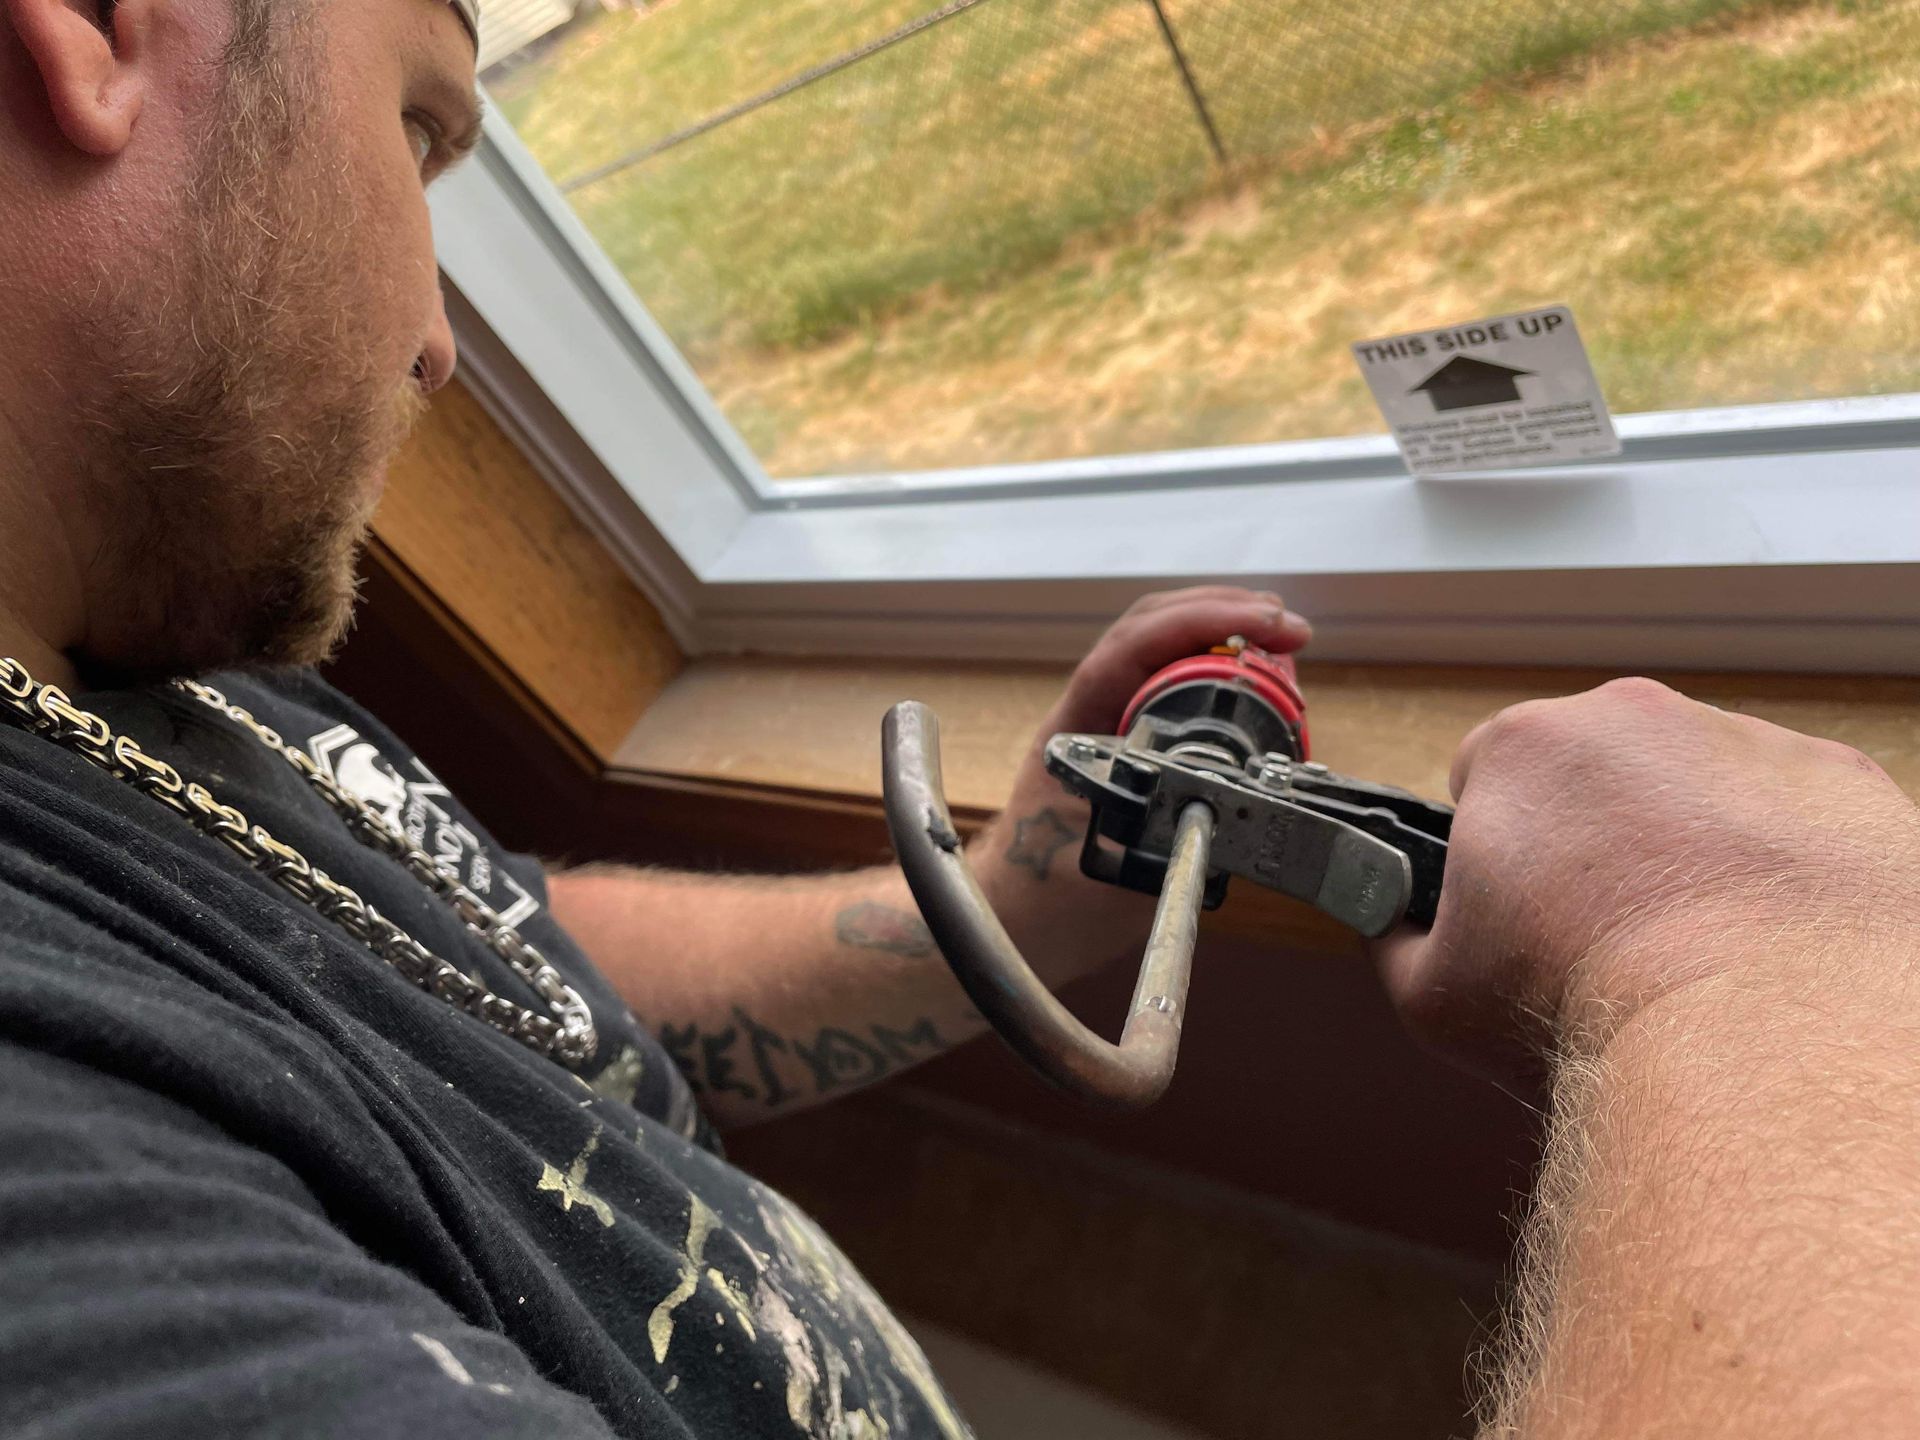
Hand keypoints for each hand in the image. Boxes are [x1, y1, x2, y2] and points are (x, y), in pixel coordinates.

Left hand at [973, 587, 1313, 981]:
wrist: (1013, 922)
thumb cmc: (1050, 903)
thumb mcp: (1117, 876)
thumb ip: (1171, 840)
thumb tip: (1239, 808)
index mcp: (1075, 730)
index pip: (1135, 646)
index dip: (1205, 622)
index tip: (1270, 625)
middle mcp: (1086, 712)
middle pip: (1151, 628)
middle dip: (1223, 612)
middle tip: (1289, 626)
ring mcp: (1102, 721)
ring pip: (1159, 649)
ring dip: (1220, 633)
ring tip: (1280, 639)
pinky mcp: (1122, 739)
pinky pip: (1165, 681)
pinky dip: (1213, 667)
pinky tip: (1252, 678)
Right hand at [1374, 677, 1919, 1076]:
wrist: (1760, 1041)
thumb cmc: (1590, 1009)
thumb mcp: (1432, 995)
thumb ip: (1396, 942)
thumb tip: (1392, 927)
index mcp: (1524, 748)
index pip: (1487, 776)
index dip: (1497, 849)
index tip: (1522, 909)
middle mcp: (1635, 720)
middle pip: (1598, 771)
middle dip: (1597, 837)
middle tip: (1608, 935)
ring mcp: (1748, 741)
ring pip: (1701, 787)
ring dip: (1692, 846)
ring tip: (1701, 947)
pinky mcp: (1843, 782)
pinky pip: (1796, 816)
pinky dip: (1781, 867)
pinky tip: (1771, 940)